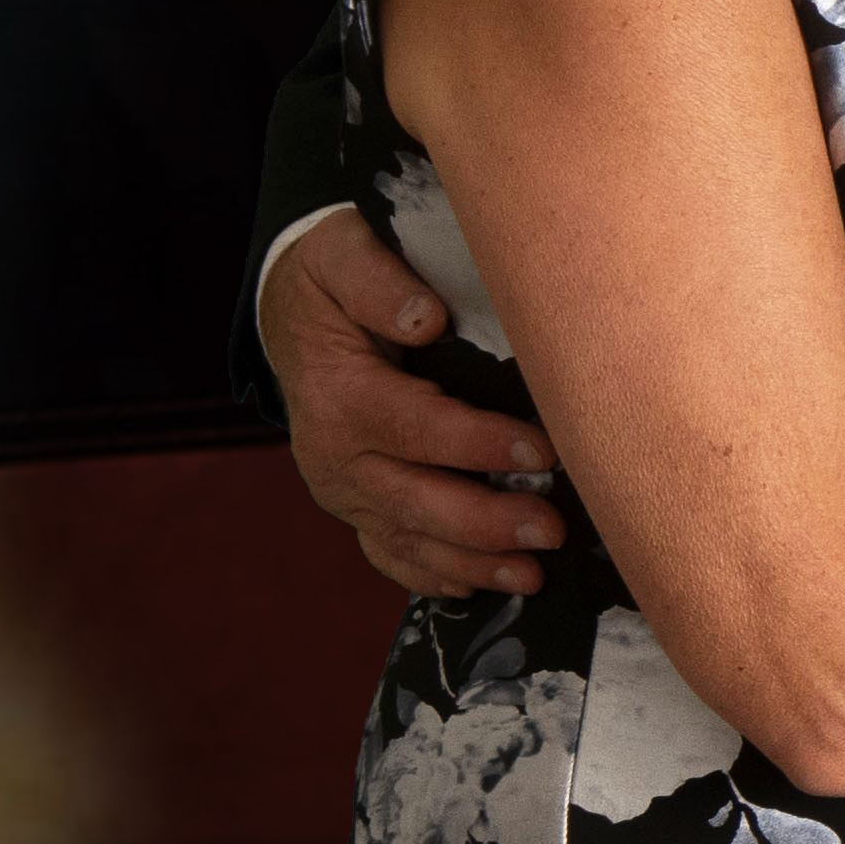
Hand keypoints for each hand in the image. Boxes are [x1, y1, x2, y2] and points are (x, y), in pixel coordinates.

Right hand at [268, 210, 562, 600]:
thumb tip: (426, 317)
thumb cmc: (333, 281)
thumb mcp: (342, 255)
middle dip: (485, 521)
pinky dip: (433, 575)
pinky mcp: (357, 506)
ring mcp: (343, 488)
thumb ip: (379, 283)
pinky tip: (481, 588)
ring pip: (406, 538)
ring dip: (471, 562)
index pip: (416, 426)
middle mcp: (333, 454)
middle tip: (551, 530)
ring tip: (533, 576)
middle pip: (413, 499)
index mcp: (338, 395)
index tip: (544, 450)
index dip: (479, 442)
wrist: (293, 318)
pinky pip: (391, 552)